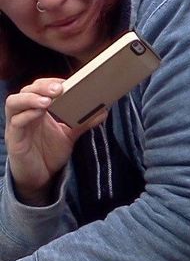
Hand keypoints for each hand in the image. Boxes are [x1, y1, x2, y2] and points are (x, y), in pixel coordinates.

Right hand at [4, 78, 105, 204]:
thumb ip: (83, 123)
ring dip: (31, 98)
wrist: (40, 178)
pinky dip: (26, 115)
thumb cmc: (49, 154)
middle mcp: (24, 113)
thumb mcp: (69, 136)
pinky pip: (16, 122)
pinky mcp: (14, 138)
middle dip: (43, 87)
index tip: (68, 82)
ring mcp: (16, 125)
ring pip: (15, 103)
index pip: (40, 88)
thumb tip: (103, 111)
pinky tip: (38, 113)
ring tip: (48, 100)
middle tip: (60, 88)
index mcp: (37, 109)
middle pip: (27, 91)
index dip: (51, 82)